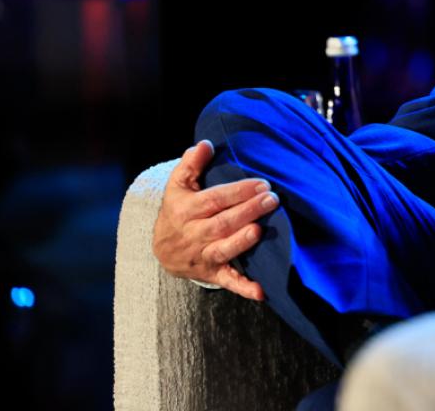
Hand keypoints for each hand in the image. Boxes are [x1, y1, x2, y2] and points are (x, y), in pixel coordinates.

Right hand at [151, 140, 275, 299]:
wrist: (162, 249)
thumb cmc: (178, 210)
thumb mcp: (178, 186)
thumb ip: (191, 165)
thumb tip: (204, 144)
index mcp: (186, 210)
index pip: (214, 200)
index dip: (238, 192)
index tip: (262, 183)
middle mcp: (193, 235)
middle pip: (221, 223)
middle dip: (247, 211)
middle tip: (271, 200)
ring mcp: (202, 256)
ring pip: (222, 250)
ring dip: (241, 242)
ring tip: (260, 231)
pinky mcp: (212, 274)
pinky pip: (228, 282)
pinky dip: (244, 288)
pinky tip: (262, 290)